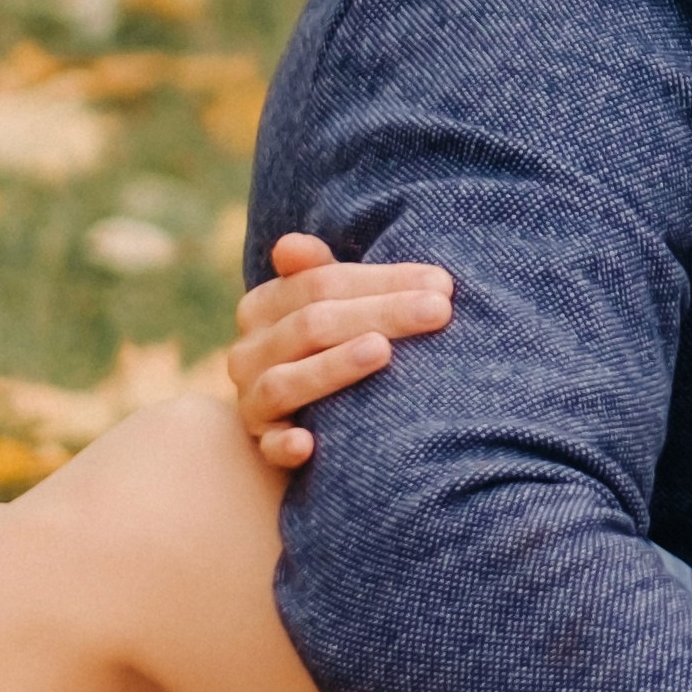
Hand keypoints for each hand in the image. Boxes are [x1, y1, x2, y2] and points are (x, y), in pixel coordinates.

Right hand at [223, 234, 457, 467]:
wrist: (298, 419)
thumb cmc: (328, 346)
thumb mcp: (327, 305)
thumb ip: (321, 273)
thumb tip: (292, 245)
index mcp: (263, 306)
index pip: (320, 282)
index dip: (382, 280)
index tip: (441, 284)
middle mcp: (250, 352)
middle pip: (313, 324)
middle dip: (381, 314)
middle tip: (439, 311)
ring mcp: (254, 400)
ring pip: (286, 381)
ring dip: (334, 366)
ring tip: (383, 350)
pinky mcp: (264, 445)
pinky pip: (271, 446)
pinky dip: (286, 445)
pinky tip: (308, 444)